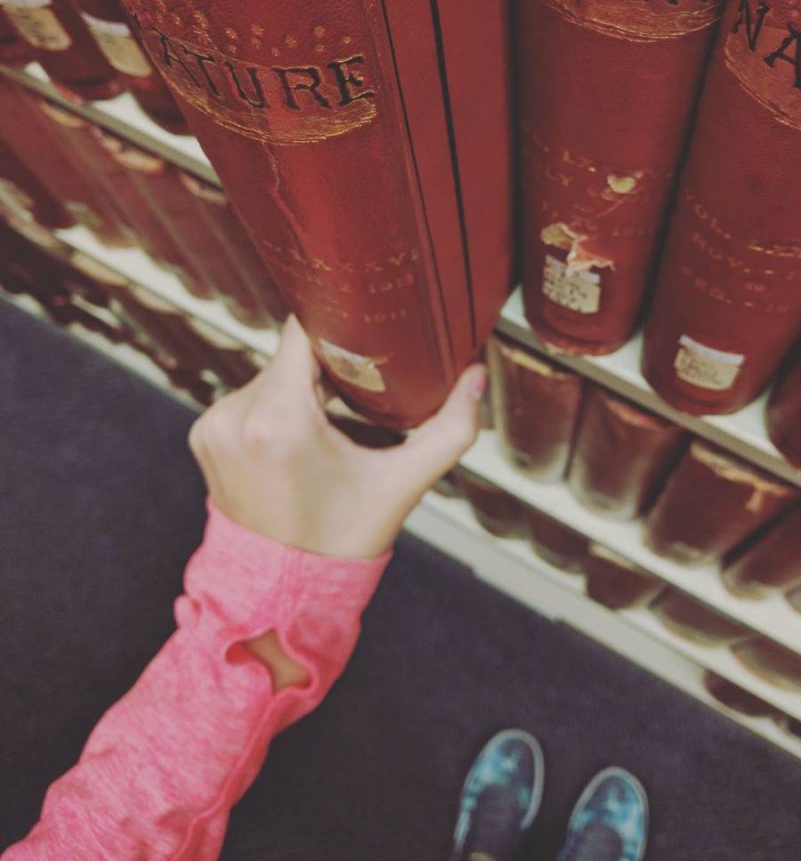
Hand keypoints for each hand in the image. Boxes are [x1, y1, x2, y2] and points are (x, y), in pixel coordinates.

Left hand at [188, 315, 486, 559]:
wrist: (279, 595)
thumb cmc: (340, 542)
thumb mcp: (400, 485)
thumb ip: (448, 430)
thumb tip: (477, 377)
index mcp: (278, 421)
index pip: (304, 331)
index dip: (339, 322)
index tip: (370, 331)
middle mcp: (236, 416)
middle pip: (293, 355)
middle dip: (330, 365)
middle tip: (368, 387)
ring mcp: (215, 425)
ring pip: (273, 374)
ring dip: (303, 385)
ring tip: (338, 415)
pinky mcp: (205, 434)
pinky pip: (250, 397)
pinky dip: (279, 405)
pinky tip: (305, 434)